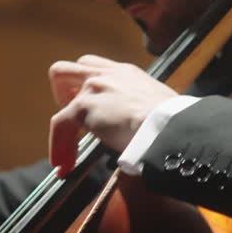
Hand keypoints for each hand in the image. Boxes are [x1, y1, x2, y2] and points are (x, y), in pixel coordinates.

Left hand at [48, 54, 177, 175]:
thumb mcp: (157, 108)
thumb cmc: (173, 124)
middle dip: (65, 92)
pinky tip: (65, 165)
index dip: (88, 90)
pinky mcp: (84, 106)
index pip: (98, 70)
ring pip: (59, 82)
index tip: (92, 114)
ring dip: (60, 109)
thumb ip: (141, 112)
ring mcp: (94, 87)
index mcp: (127, 74)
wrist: (170, 128)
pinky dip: (58, 146)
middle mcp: (108, 74)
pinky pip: (60, 124)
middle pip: (71, 68)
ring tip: (66, 142)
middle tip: (75, 121)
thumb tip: (141, 133)